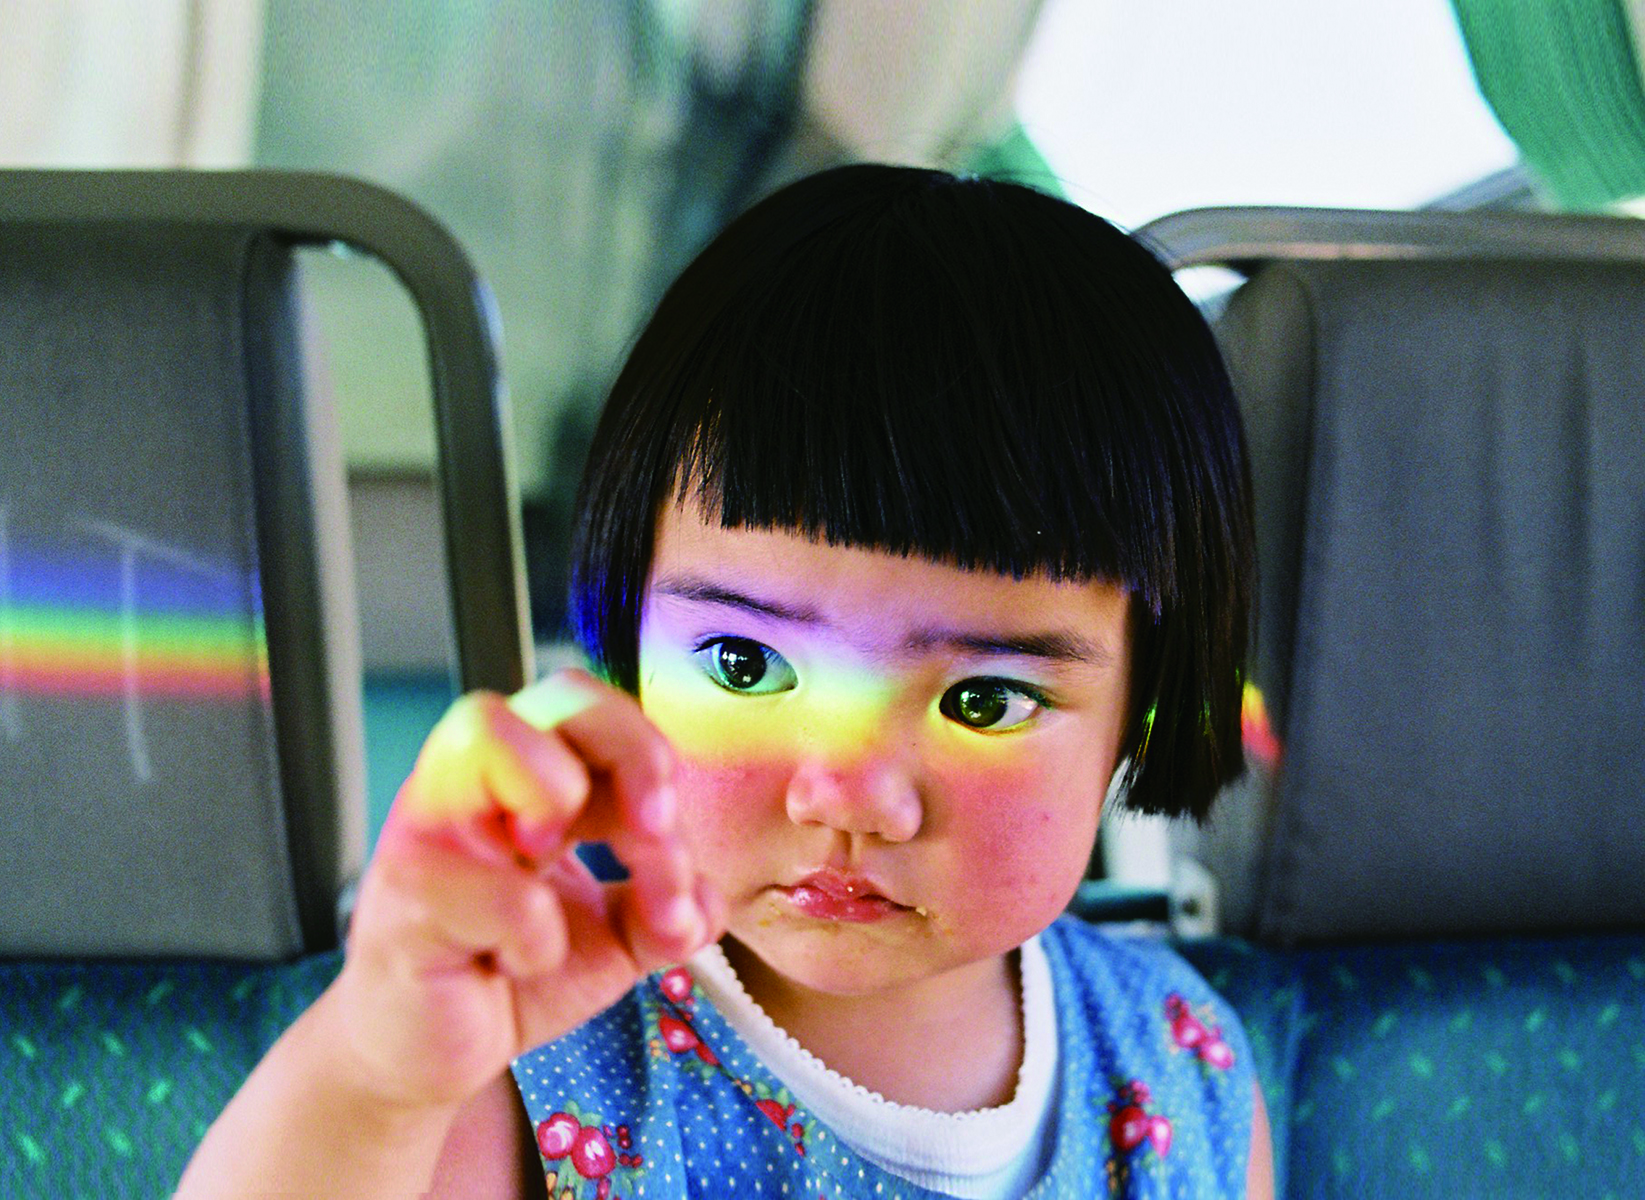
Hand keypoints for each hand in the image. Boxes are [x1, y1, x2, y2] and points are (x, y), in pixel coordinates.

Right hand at [329, 669, 722, 1111]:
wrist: (427, 1055)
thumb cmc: (506, 974)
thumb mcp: (613, 939)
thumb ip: (667, 909)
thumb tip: (709, 900)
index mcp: (529, 779)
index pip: (594, 708)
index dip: (646, 752)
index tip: (668, 826)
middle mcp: (477, 781)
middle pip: (558, 695)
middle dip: (631, 754)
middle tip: (653, 832)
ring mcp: (431, 826)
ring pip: (484, 732)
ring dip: (558, 794)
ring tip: (559, 866)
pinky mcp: (407, 895)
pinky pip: (498, 890)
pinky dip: (535, 939)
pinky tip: (515, 964)